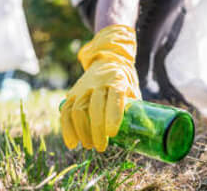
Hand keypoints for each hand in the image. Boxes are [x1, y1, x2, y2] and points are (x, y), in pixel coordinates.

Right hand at [61, 25, 141, 150]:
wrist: (107, 60)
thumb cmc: (124, 81)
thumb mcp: (132, 90)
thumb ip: (133, 108)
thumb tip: (140, 133)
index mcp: (117, 81)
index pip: (114, 98)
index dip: (113, 116)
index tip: (112, 134)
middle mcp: (99, 83)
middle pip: (95, 107)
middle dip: (97, 130)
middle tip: (101, 147)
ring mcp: (83, 87)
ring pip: (78, 110)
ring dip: (82, 132)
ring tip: (89, 146)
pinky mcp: (72, 93)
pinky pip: (66, 111)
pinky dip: (67, 128)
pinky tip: (72, 143)